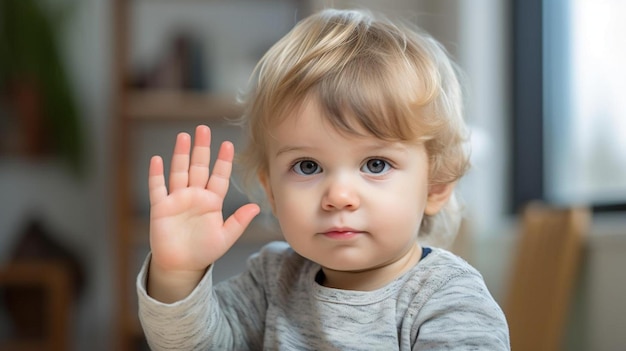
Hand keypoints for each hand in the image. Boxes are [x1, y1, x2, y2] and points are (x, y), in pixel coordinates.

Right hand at [147, 125, 259, 299]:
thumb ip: (239, 222)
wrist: (181, 266)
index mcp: (212, 201)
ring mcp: (177, 199)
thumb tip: (256, 207)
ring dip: (181, 154)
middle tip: (204, 129)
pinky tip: (157, 159)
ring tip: (184, 136)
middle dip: (202, 148)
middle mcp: (195, 195)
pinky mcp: (161, 207)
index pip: (219, 176)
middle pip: (199, 167)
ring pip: (179, 172)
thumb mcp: (225, 237)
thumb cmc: (204, 251)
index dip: (223, 161)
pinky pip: (158, 188)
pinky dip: (156, 175)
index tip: (229, 145)